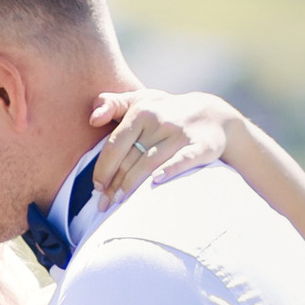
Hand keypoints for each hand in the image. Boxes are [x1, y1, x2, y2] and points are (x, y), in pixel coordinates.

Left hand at [88, 85, 228, 206]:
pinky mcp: (202, 146)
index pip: (115, 144)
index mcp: (142, 111)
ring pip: (150, 163)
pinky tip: (156, 182)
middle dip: (114, 183)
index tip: (96, 187)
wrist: (212, 114)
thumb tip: (92, 118)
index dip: (103, 168)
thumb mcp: (139, 100)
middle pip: (130, 158)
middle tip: (103, 203)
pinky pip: (183, 160)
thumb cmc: (164, 112)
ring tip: (119, 202)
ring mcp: (181, 134)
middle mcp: (161, 121)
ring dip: (132, 185)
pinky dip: (169, 170)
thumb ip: (112, 104)